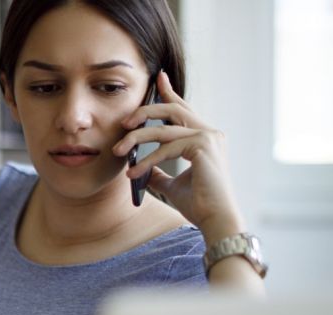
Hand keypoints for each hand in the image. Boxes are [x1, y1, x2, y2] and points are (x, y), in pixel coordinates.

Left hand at [113, 71, 245, 243]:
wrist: (215, 219)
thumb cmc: (198, 204)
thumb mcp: (172, 185)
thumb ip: (159, 174)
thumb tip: (142, 169)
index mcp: (205, 137)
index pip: (183, 109)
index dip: (169, 92)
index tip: (158, 78)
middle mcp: (209, 133)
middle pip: (171, 110)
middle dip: (144, 112)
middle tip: (124, 123)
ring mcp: (208, 138)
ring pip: (163, 129)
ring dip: (136, 139)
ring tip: (118, 151)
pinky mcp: (203, 147)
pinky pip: (166, 147)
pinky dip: (147, 161)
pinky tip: (133, 174)